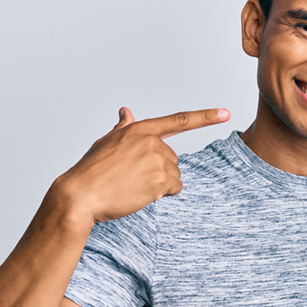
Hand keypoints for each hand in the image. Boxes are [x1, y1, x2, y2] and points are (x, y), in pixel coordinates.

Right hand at [57, 107, 229, 223]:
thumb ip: (123, 129)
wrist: (81, 195)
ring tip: (133, 185)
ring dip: (160, 183)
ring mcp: (157, 160)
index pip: (179, 120)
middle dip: (159, 170)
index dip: (205, 116)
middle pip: (173, 158)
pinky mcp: (161, 180)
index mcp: (139, 130)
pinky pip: (175, 188)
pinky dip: (163, 194)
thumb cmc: (91, 171)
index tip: (225, 113)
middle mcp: (152, 142)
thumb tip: (126, 111)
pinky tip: (141, 193)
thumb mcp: (106, 143)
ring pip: (174, 175)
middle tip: (132, 177)